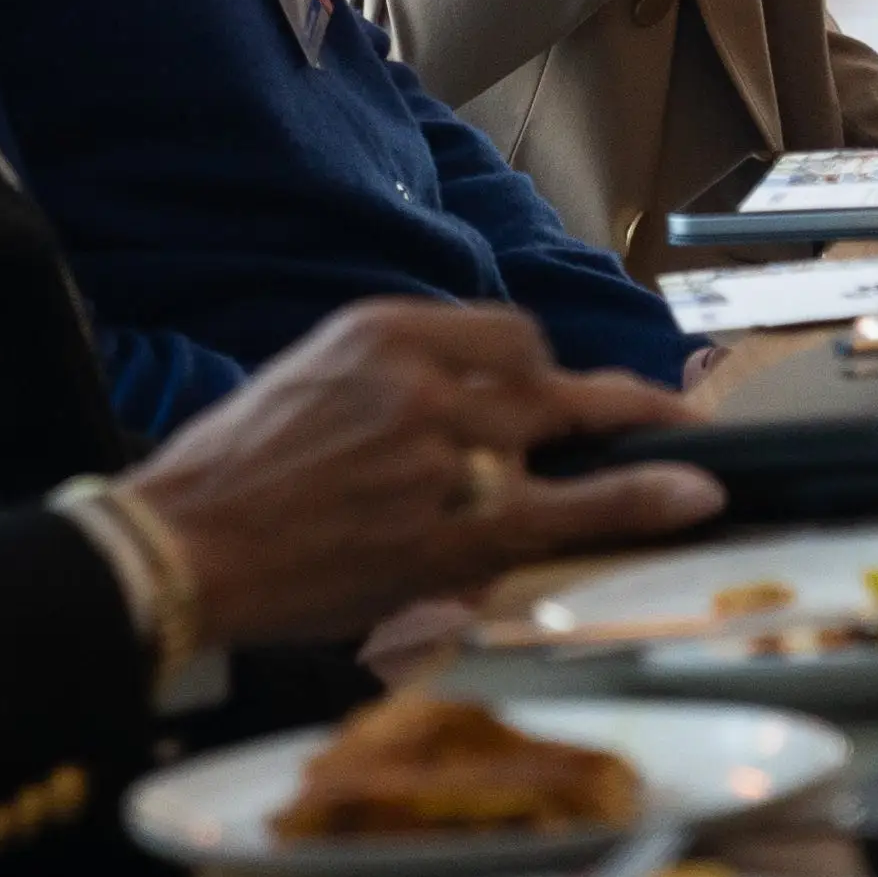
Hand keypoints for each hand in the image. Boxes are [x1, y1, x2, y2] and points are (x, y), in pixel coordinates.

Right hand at [128, 301, 721, 646]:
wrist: (184, 547)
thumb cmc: (233, 474)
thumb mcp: (311, 379)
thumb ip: (396, 380)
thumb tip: (466, 410)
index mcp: (383, 329)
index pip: (504, 332)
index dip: (542, 369)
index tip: (561, 392)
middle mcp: (423, 377)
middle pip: (544, 376)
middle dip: (610, 401)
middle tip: (672, 408)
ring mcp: (443, 453)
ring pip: (560, 435)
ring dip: (623, 449)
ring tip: (685, 453)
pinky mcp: (452, 531)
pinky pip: (568, 508)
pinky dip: (637, 499)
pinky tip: (692, 494)